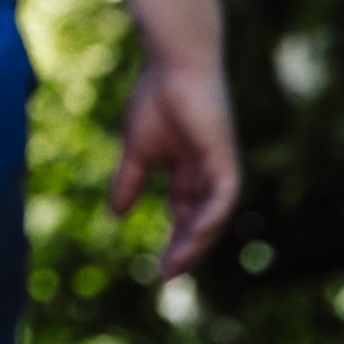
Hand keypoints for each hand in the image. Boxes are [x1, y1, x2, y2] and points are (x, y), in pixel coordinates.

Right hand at [115, 59, 241, 280]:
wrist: (174, 66)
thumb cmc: (156, 98)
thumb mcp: (137, 150)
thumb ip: (130, 181)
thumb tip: (117, 214)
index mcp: (188, 170)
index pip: (184, 216)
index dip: (172, 242)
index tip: (157, 269)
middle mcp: (208, 174)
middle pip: (199, 223)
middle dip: (184, 250)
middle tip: (166, 277)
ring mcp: (219, 168)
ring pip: (211, 218)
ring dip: (194, 243)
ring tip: (175, 266)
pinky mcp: (226, 161)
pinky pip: (222, 200)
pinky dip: (208, 220)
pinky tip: (192, 236)